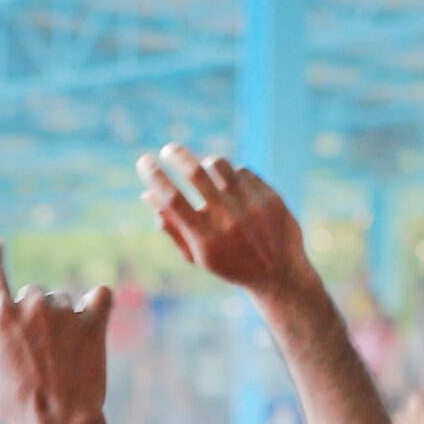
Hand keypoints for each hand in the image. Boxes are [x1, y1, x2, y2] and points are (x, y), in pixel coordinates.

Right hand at [0, 237, 113, 423]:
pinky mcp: (94, 323)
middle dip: (32, 313)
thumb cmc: (16, 405)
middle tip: (35, 349)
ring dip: (60, 317)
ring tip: (60, 353)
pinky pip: (99, 296)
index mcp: (1, 318)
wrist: (59, 423)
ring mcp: (64, 313)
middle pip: (31, 293)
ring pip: (61, 300)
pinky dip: (97, 302)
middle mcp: (32, 307)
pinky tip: (94, 313)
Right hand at [138, 143, 313, 298]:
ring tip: (206, 173)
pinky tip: (235, 190)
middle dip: (176, 155)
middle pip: (195, 173)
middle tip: (169, 149)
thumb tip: (147, 195)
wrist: (279, 274)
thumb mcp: (196, 255)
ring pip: (220, 165)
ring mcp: (252, 207)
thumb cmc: (229, 264)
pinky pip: (243, 171)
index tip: (144, 161)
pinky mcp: (271, 197)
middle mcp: (227, 220)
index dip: (155, 176)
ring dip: (207, 164)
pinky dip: (233, 176)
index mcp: (204, 239)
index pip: (172, 199)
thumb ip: (172, 226)